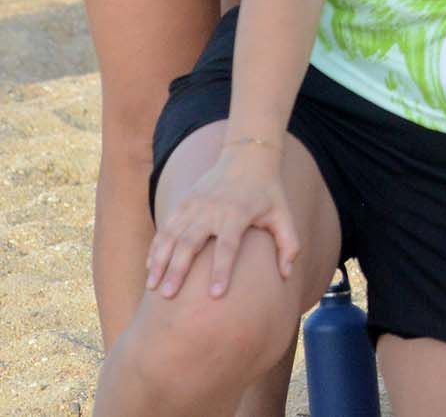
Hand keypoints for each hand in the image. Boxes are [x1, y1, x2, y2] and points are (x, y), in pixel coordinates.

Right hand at [146, 139, 298, 300]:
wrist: (247, 157)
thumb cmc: (268, 193)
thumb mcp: (284, 214)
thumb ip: (289, 244)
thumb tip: (286, 274)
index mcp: (238, 214)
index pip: (228, 246)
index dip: (222, 270)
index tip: (215, 295)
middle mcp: (212, 210)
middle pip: (191, 242)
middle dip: (178, 270)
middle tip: (168, 295)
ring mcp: (194, 205)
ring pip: (172, 236)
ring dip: (160, 261)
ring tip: (152, 286)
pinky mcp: (183, 203)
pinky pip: (166, 228)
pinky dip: (156, 247)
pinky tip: (150, 267)